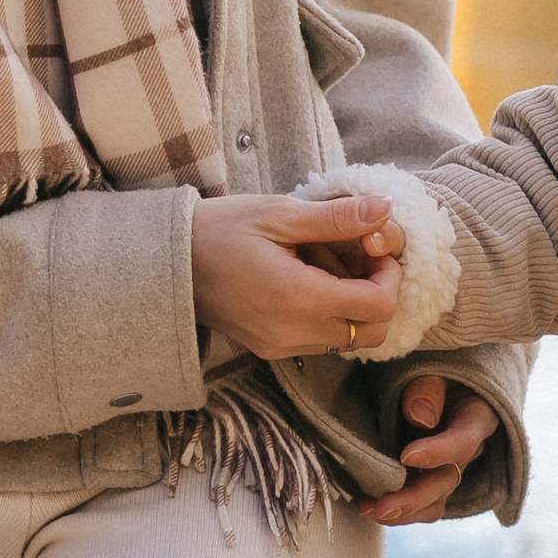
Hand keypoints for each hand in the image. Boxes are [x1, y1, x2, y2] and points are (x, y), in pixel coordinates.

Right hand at [191, 194, 400, 360]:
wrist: (168, 261)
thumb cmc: (220, 229)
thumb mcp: (278, 213)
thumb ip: (336, 218)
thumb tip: (385, 209)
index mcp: (295, 297)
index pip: (378, 306)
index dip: (390, 275)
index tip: (374, 246)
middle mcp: (291, 333)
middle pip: (372, 332)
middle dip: (379, 293)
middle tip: (360, 257)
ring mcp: (279, 346)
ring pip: (348, 340)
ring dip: (355, 306)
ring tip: (329, 265)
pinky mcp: (270, 349)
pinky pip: (321, 342)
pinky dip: (330, 315)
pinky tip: (309, 281)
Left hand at [358, 373, 499, 524]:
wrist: (436, 379)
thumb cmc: (434, 370)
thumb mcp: (435, 368)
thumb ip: (428, 388)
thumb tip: (420, 418)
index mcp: (475, 418)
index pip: (463, 441)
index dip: (438, 453)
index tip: (407, 456)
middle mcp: (466, 451)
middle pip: (447, 481)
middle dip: (414, 498)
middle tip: (381, 506)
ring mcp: (448, 468)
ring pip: (434, 502)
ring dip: (403, 512)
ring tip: (368, 510)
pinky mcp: (429, 478)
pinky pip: (420, 505)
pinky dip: (397, 511)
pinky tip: (368, 507)